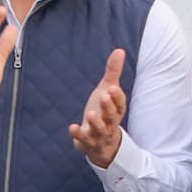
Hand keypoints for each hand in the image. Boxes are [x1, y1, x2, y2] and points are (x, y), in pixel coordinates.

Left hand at [68, 48, 127, 167]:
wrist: (101, 141)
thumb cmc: (104, 111)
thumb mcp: (108, 91)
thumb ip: (113, 72)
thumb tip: (119, 50)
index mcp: (117, 110)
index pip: (120, 104)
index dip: (117, 97)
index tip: (112, 88)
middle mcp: (110, 123)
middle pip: (112, 116)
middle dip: (108, 107)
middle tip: (104, 96)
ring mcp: (99, 134)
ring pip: (100, 130)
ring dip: (96, 123)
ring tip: (90, 114)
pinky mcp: (88, 142)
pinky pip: (84, 140)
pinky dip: (78, 135)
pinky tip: (72, 127)